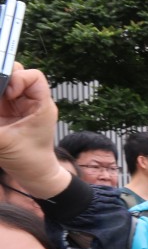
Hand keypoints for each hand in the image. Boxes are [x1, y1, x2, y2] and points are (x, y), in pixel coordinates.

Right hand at [0, 65, 67, 197]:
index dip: (19, 78)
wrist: (33, 175)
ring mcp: (16, 106)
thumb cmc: (29, 160)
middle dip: (1, 77)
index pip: (34, 76)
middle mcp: (30, 102)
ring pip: (2, 83)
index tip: (10, 94)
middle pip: (15, 74)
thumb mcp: (4, 143)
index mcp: (41, 106)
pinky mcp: (4, 112)